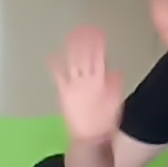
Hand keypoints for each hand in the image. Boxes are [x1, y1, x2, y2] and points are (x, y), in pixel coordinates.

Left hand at [50, 26, 124, 142]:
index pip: (100, 58)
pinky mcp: (64, 93)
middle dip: (86, 41)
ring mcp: (74, 86)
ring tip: (72, 35)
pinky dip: (55, 65)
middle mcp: (87, 81)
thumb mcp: (115, 103)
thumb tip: (115, 71)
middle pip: (86, 56)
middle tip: (84, 28)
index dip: (99, 44)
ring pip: (73, 62)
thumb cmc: (105, 122)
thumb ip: (114, 86)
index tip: (98, 31)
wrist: (90, 139)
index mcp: (101, 82)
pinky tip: (52, 55)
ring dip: (73, 48)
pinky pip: (58, 77)